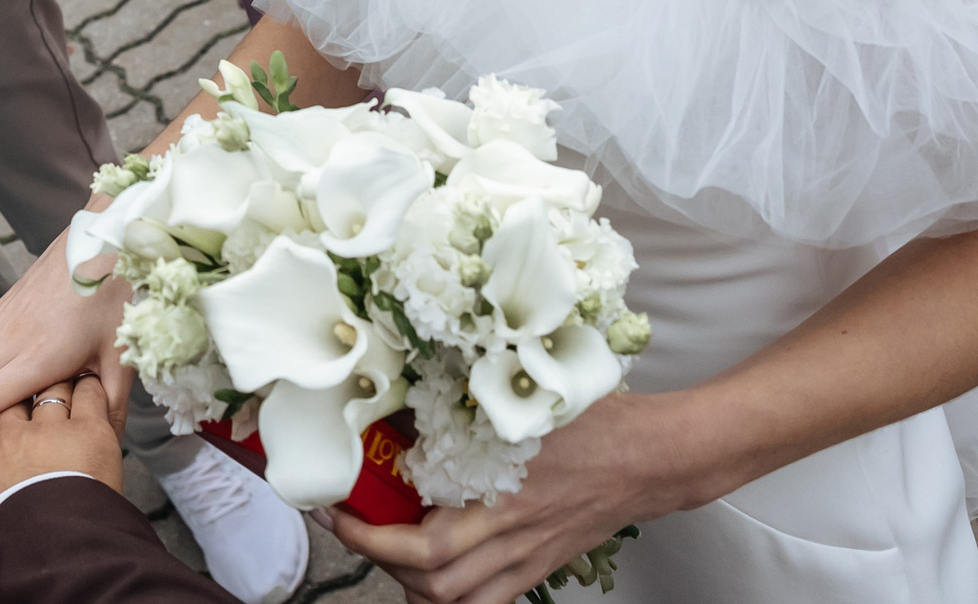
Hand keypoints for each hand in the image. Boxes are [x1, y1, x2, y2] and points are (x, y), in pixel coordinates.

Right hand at [0, 376, 126, 587]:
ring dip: (49, 380)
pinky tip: (91, 374)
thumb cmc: (8, 560)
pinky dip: (89, 386)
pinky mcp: (90, 431)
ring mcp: (47, 430)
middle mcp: (5, 441)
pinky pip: (88, 396)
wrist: (50, 556)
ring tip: (51, 363)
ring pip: (45, 391)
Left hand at [331, 393, 678, 603]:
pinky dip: (452, 597)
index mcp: (500, 498)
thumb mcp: (515, 402)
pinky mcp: (540, 566)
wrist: (652, 457)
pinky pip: (490, 602)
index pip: (421, 544)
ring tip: (384, 550)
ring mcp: (527, 559)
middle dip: (378, 559)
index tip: (334, 509)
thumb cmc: (593, 422)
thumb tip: (395, 404)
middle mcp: (511, 539)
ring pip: (459, 603)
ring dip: (412, 585)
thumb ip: (456, 408)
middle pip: (432, 584)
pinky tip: (431, 571)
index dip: (368, 535)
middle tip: (348, 523)